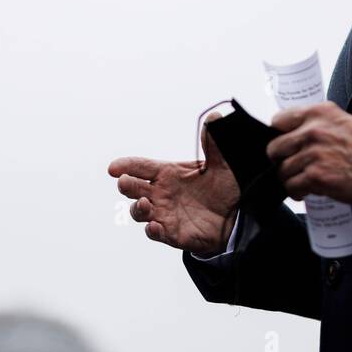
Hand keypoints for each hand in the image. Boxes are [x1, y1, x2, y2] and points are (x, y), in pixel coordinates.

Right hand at [108, 113, 239, 256]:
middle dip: (126, 185)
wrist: (238, 215)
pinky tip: (154, 227)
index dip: (126, 165)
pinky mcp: (174, 234)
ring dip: (137, 209)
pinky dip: (153, 231)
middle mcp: (160, 193)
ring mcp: (165, 214)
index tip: (113, 167)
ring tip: (144, 203)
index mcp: (167, 173)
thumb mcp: (222, 163)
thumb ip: (214, 143)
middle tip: (123, 182)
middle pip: (134, 188)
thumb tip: (215, 117)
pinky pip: (157, 234)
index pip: (140, 167)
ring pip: (140, 212)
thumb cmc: (224, 186)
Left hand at [266, 102, 351, 203]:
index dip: (278, 135)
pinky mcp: (316, 176)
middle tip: (288, 165)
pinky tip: (304, 191)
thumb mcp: (340, 120)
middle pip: (275, 148)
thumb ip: (315, 122)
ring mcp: (313, 154)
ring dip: (290, 178)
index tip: (282, 144)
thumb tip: (292, 131)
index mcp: (317, 113)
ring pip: (283, 170)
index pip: (279, 120)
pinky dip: (296, 191)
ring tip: (300, 180)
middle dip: (279, 159)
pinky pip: (293, 186)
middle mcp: (313, 130)